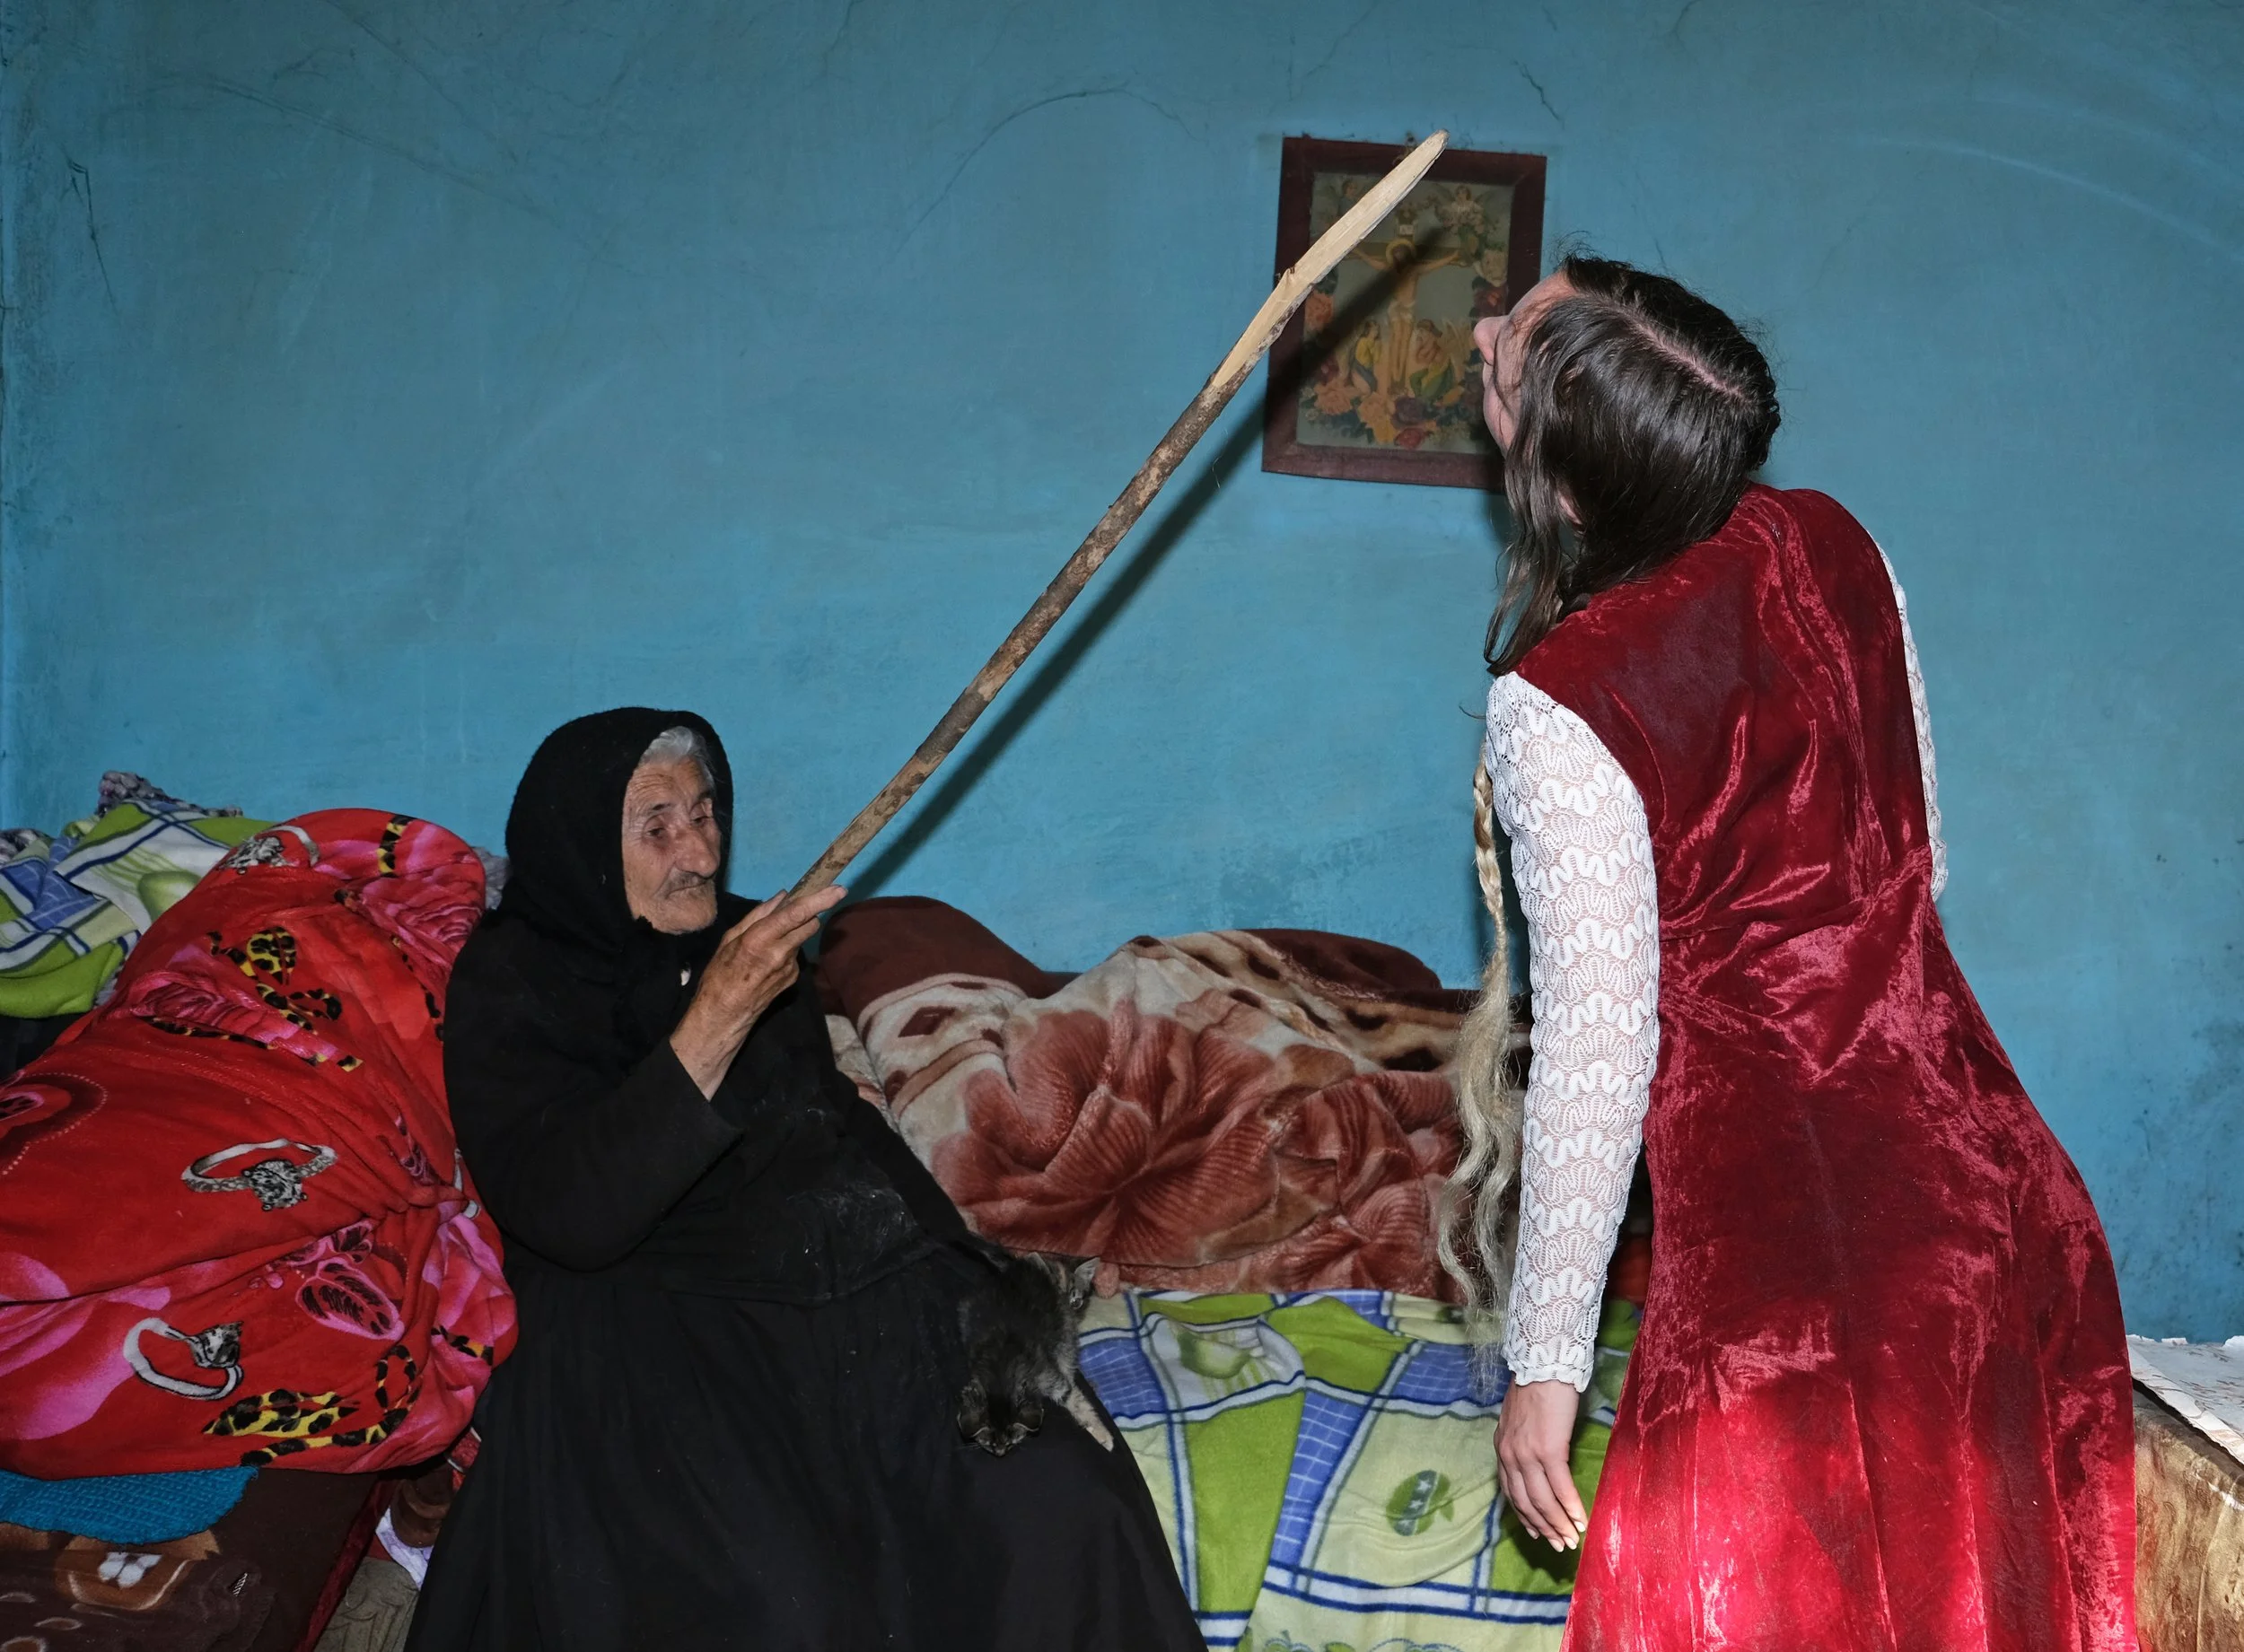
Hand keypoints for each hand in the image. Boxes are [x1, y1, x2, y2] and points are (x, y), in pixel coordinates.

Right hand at [669, 885, 845, 1097]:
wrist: (724, 1015)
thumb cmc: (719, 973)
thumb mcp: (729, 939)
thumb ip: (758, 916)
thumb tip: (782, 896)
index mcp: (759, 939)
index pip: (796, 915)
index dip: (819, 900)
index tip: (839, 889)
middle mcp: (779, 953)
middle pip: (810, 924)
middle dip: (810, 912)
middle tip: (802, 904)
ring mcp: (790, 968)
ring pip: (802, 938)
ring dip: (794, 931)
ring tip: (770, 938)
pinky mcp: (794, 978)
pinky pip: (795, 954)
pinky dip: (787, 948)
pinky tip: (769, 960)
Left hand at [1497, 1377, 1588, 1550]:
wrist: (1544, 1363)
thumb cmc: (1537, 1386)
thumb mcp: (1519, 1418)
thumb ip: (1522, 1441)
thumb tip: (1536, 1460)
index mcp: (1502, 1448)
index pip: (1509, 1491)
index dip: (1524, 1515)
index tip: (1536, 1531)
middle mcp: (1510, 1455)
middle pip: (1525, 1502)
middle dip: (1543, 1527)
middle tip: (1559, 1545)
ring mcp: (1528, 1454)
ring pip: (1542, 1500)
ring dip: (1558, 1524)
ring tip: (1572, 1539)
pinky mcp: (1549, 1450)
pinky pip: (1560, 1487)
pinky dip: (1571, 1507)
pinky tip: (1581, 1520)